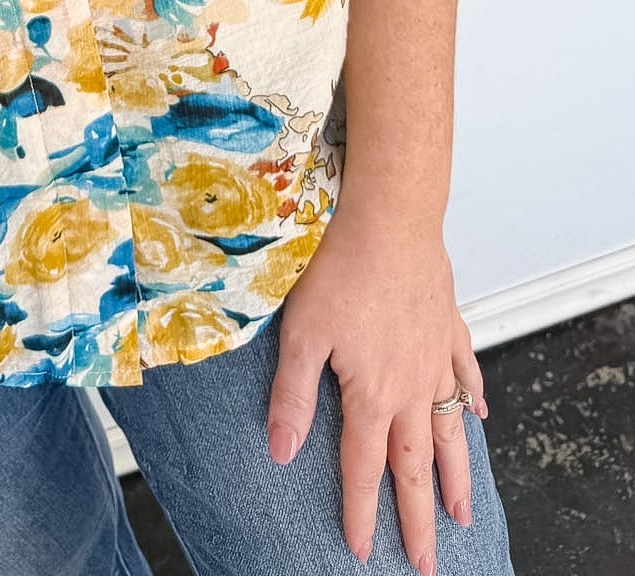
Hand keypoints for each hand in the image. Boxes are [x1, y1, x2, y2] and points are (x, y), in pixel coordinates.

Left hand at [266, 204, 487, 570]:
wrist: (392, 220)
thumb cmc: (341, 268)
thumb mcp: (302, 333)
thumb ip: (293, 396)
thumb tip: (281, 450)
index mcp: (372, 395)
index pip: (364, 468)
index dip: (361, 512)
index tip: (362, 550)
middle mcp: (411, 387)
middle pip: (416, 466)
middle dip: (420, 519)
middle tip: (428, 563)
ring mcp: (436, 359)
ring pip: (450, 431)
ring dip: (456, 476)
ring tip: (463, 513)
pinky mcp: (448, 328)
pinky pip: (466, 374)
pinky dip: (472, 398)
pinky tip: (479, 415)